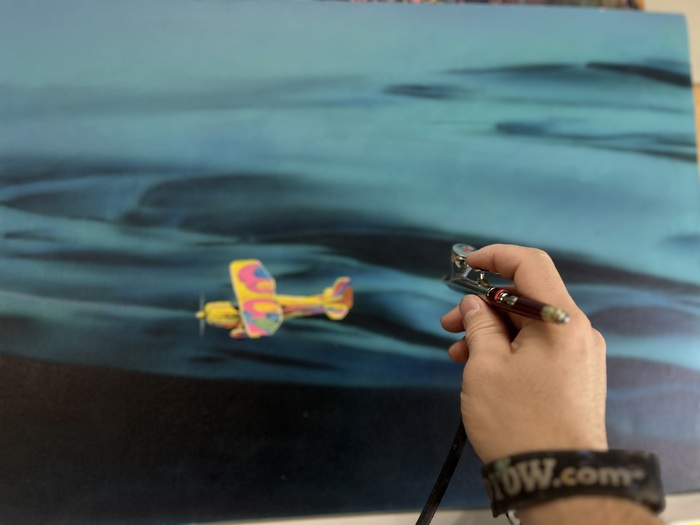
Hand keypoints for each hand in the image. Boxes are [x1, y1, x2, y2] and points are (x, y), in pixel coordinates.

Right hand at [441, 244, 607, 463]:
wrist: (558, 481)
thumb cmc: (518, 422)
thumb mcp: (485, 368)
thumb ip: (479, 325)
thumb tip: (475, 304)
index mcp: (561, 321)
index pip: (531, 265)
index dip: (495, 256)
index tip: (465, 264)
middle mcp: (577, 332)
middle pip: (526, 298)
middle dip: (484, 306)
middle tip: (448, 324)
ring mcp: (579, 356)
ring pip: (529, 326)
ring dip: (492, 331)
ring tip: (458, 354)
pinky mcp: (575, 377)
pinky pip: (539, 348)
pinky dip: (509, 349)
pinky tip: (482, 367)